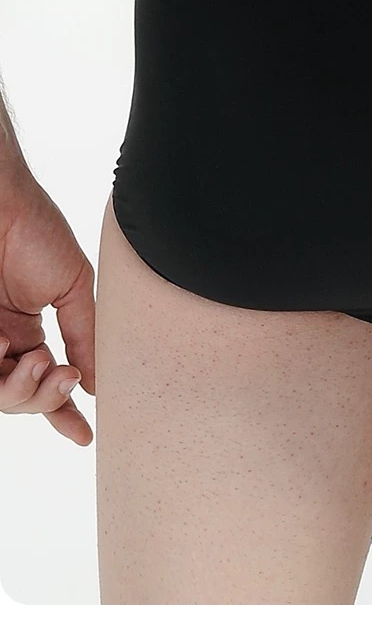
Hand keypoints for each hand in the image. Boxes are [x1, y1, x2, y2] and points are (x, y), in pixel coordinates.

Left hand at [0, 157, 94, 444]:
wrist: (2, 201)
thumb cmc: (36, 230)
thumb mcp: (73, 286)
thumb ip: (84, 335)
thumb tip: (98, 382)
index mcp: (31, 329)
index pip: (48, 381)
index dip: (63, 412)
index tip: (82, 435)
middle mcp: (3, 339)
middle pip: (22, 397)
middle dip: (46, 398)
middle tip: (61, 375)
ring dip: (22, 390)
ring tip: (35, 362)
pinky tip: (4, 346)